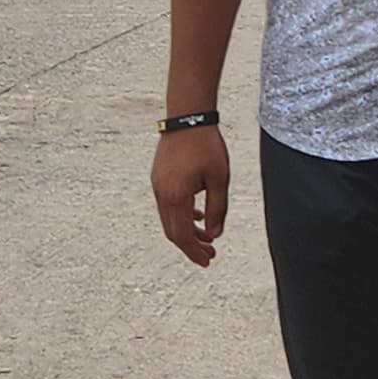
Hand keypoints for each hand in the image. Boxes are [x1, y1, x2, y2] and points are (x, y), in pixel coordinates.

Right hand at [152, 125, 229, 267]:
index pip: (182, 236)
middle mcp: (161, 194)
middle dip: (191, 246)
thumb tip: (214, 234)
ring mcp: (157, 185)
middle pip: (173, 231)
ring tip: (206, 236)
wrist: (188, 117)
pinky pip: (167, 204)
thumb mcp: (220, 179)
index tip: (207, 261)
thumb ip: (218, 209)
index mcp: (176, 197)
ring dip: (186, 230)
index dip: (194, 252)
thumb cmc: (206, 146)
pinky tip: (196, 213)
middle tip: (210, 254)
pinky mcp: (158, 177)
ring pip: (169, 218)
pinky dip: (181, 214)